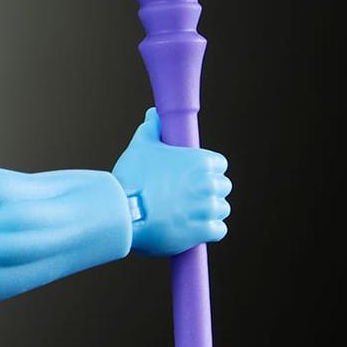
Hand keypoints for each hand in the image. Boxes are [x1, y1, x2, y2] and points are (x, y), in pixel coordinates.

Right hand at [113, 109, 231, 256]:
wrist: (123, 213)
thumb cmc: (132, 178)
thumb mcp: (140, 148)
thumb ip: (151, 129)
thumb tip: (153, 114)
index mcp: (201, 161)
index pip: (219, 164)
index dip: (207, 171)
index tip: (193, 178)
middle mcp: (209, 183)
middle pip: (223, 187)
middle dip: (209, 192)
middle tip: (189, 197)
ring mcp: (208, 208)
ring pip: (222, 209)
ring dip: (209, 213)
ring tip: (188, 215)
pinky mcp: (204, 231)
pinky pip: (219, 230)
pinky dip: (209, 231)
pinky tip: (194, 230)